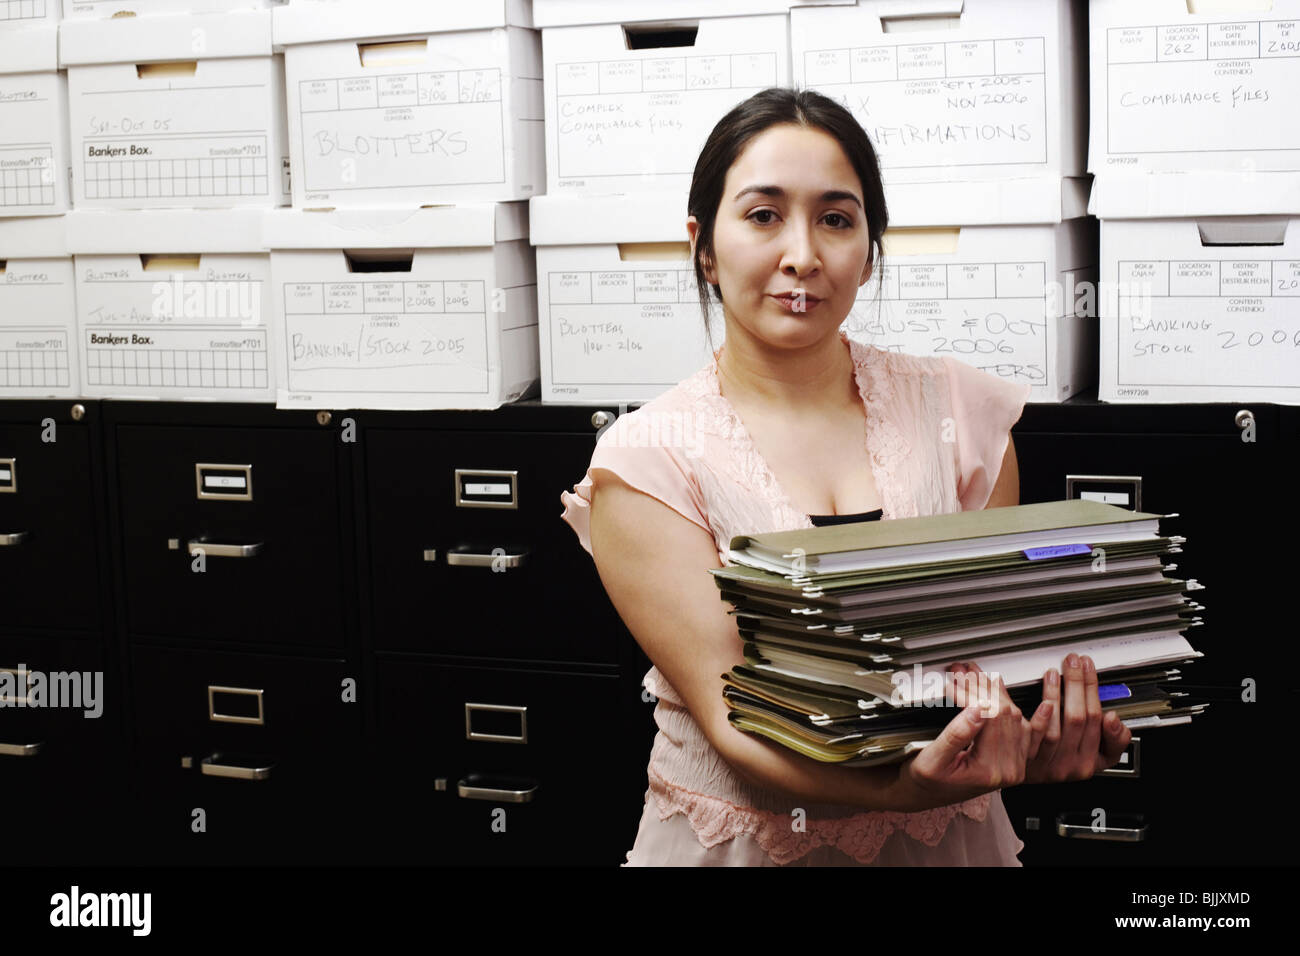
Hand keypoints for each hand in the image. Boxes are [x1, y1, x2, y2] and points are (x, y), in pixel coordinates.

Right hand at [892, 662, 1030, 812]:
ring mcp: (1014, 765)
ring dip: (996, 692)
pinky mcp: (1012, 760)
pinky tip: (1033, 700)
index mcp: (990, 771)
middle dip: (981, 688)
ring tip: (976, 675)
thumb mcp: (931, 760)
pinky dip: (1026, 713)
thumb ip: (955, 736)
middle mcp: (1009, 770)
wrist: (924, 795)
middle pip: (1004, 714)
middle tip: (961, 671)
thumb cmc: (923, 781)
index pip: (989, 718)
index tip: (952, 681)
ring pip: (1015, 717)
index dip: (970, 694)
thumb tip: (977, 710)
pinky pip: (1027, 733)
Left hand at [1023, 654, 1131, 783]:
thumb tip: (1113, 718)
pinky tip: (1037, 697)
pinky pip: (1033, 734)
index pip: (1096, 721)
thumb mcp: (1098, 756)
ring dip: (1057, 694)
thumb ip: (1113, 739)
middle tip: (1074, 661)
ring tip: (1056, 672)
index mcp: (1092, 761)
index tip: (1089, 669)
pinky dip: (1037, 712)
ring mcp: (1048, 763)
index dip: (1093, 692)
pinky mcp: (1027, 760)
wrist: (1026, 778)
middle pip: (1078, 718)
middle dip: (1077, 684)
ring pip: (1056, 726)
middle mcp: (1071, 764)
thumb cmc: (1064, 761)